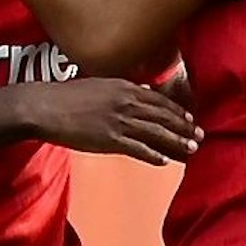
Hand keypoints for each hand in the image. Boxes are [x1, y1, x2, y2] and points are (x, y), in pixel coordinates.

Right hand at [18, 78, 201, 165]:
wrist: (45, 107)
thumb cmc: (67, 96)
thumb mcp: (99, 84)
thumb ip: (121, 89)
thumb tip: (140, 91)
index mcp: (124, 87)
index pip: (159, 100)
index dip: (177, 111)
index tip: (189, 118)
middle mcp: (126, 103)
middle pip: (163, 116)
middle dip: (184, 127)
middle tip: (199, 136)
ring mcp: (119, 122)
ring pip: (156, 133)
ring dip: (176, 142)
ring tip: (191, 149)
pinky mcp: (110, 140)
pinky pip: (139, 149)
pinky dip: (154, 155)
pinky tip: (165, 161)